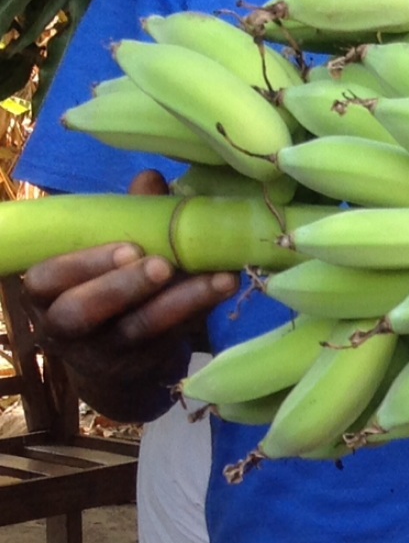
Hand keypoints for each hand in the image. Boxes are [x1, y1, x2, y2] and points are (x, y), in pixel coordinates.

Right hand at [21, 171, 236, 417]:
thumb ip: (126, 217)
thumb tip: (150, 177)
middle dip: (121, 287)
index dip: (84, 264)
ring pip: (133, 330)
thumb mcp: (112, 250)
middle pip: (79, 313)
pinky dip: (200, 311)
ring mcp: (102, 351)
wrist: (122, 351)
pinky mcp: (140, 365)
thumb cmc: (109, 282)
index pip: (46, 279)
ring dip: (178, 302)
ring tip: (215, 278)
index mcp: (48, 290)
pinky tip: (226, 286)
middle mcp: (64, 325)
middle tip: (162, 265)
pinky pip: (170, 339)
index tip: (129, 247)